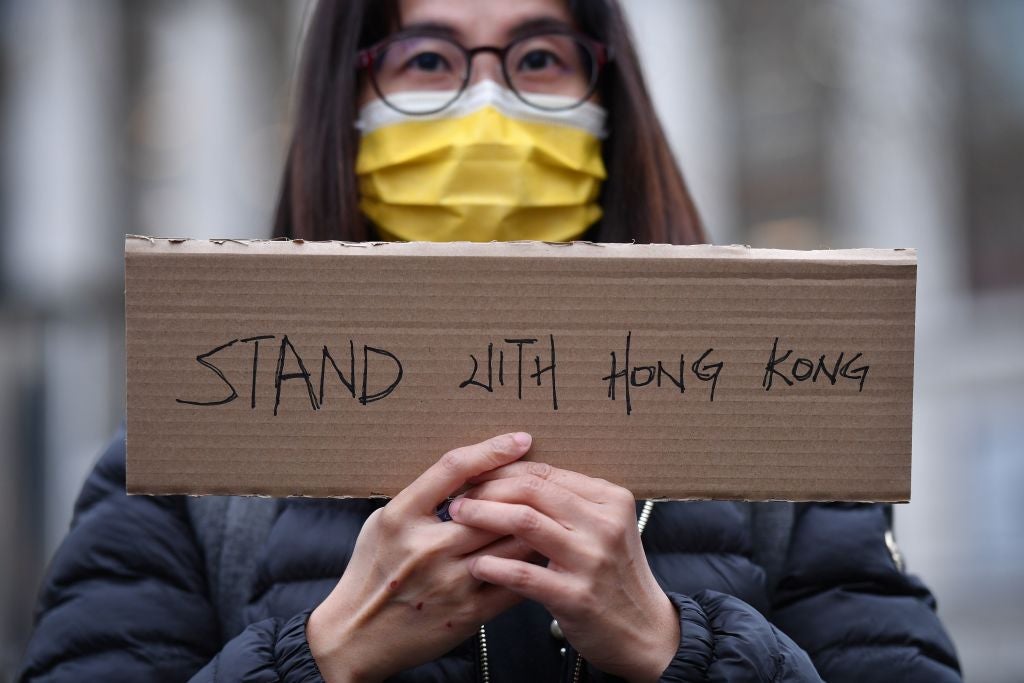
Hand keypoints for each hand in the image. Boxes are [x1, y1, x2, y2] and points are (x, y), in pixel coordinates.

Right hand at [307, 432, 538, 682]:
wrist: (355, 636)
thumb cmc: (370, 572)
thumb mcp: (383, 524)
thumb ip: (421, 499)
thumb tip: (467, 475)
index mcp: (402, 517)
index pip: (453, 469)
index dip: (490, 450)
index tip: (518, 440)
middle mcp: (426, 547)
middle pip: (493, 507)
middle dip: (525, 492)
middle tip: (548, 479)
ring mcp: (449, 581)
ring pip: (511, 544)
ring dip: (535, 528)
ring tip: (551, 515)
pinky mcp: (467, 613)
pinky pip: (514, 584)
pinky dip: (531, 566)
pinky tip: (542, 555)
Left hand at [450, 462, 679, 682]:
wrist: (646, 631)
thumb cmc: (615, 576)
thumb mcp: (604, 528)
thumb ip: (570, 504)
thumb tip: (513, 478)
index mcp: (610, 499)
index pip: (546, 473)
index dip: (503, 471)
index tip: (475, 477)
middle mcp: (604, 524)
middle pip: (532, 490)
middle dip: (487, 490)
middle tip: (459, 497)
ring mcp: (592, 560)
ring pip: (525, 522)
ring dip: (484, 517)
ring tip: (458, 520)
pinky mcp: (577, 596)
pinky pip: (524, 574)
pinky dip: (495, 566)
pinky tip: (477, 565)